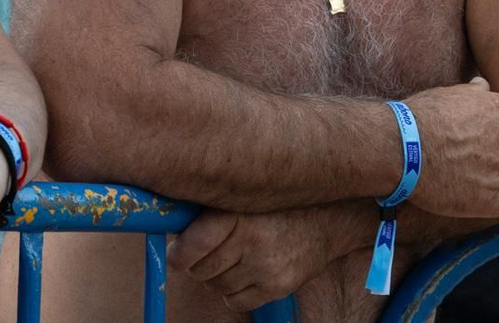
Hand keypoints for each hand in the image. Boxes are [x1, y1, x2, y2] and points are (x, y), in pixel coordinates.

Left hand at [169, 205, 352, 311]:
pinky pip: (235, 300)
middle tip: (202, 254)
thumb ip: (209, 209)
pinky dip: (232, 292)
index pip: (194, 244)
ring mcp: (266, 266)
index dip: (178, 253)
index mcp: (237, 213)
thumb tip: (172, 227)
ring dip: (215, 276)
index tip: (176, 253)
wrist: (326, 219)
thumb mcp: (242, 197)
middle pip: (201, 269)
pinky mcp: (278, 286)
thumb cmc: (274, 205)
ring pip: (216, 285)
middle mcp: (252, 240)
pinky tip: (242, 274)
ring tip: (229, 260)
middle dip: (196, 264)